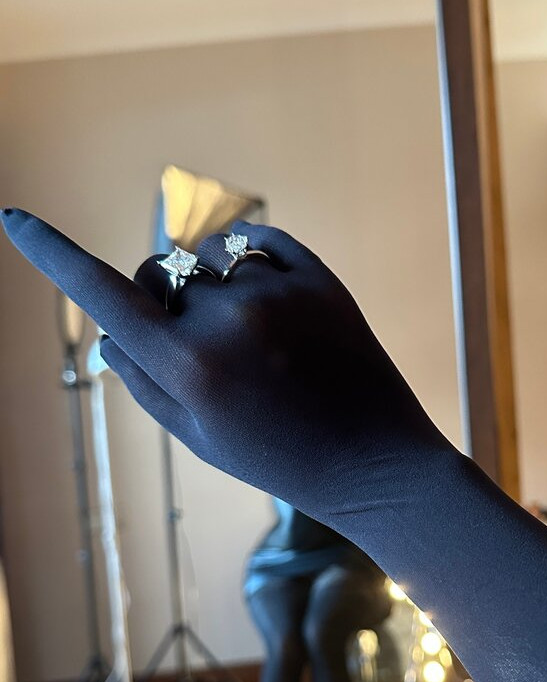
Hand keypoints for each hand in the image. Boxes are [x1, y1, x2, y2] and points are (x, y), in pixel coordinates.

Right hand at [0, 209, 445, 522]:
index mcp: (187, 367)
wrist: (375, 462)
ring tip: (254, 338)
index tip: (13, 220)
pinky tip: (271, 303)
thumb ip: (145, 383)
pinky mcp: (318, 277)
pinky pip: (258, 243)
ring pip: (210, 259)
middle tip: (198, 342)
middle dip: (161, 295)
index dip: (51, 254)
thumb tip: (110, 333)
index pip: (102, 295)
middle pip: (158, 270)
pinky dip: (250, 262)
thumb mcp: (200, 439)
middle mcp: (225, 320)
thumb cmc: (280, 459)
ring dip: (213, 285)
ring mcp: (276, 293)